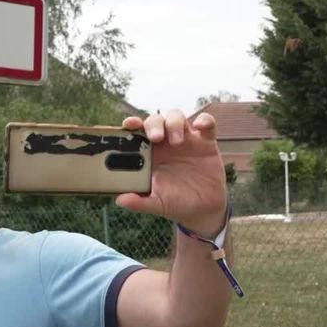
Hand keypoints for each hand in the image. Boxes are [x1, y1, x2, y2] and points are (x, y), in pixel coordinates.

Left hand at [116, 109, 227, 235]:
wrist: (203, 210)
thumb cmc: (175, 204)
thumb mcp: (157, 204)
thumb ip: (139, 202)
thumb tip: (120, 200)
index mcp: (149, 153)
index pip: (137, 132)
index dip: (132, 124)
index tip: (129, 125)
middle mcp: (165, 143)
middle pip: (156, 120)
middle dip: (154, 124)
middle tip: (156, 137)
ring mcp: (186, 140)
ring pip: (177, 117)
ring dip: (175, 123)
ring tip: (178, 141)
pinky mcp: (206, 142)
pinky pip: (207, 123)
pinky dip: (205, 119)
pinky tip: (201, 126)